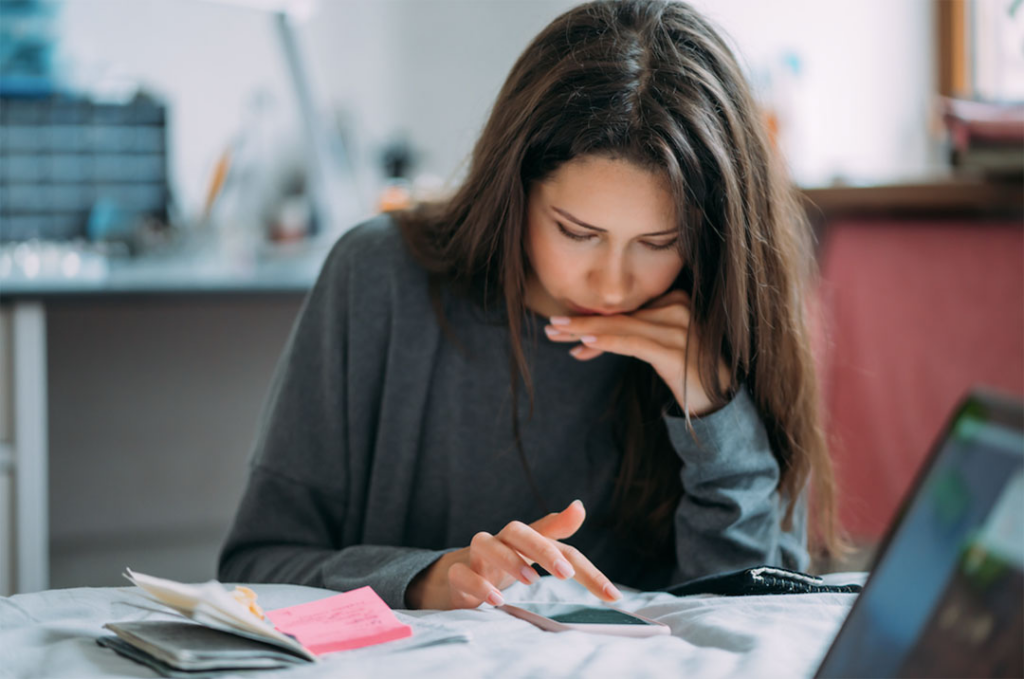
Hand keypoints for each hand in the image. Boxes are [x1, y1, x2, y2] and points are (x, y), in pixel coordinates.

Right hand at [405, 500, 622, 609]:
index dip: (587, 569)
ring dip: (509, 560)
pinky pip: (461, 573)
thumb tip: (580, 506)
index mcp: (524, 540)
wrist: (455, 577)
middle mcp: (500, 542)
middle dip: (543, 549)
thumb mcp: (531, 552)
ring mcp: (476, 557)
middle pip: (518, 531)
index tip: (612, 594)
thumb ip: (556, 533)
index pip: (559, 545)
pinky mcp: (457, 576)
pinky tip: (496, 600)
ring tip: (531, 580)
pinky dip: (478, 584)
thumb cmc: (501, 564)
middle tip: (566, 572)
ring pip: (485, 544)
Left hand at [543, 290, 729, 416]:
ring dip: (584, 331)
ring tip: (557, 333)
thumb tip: (582, 344)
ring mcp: (680, 329)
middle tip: (552, 326)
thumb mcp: (655, 353)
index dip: (591, 319)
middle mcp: (680, 309)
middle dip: (582, 323)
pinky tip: (585, 344)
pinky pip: (634, 343)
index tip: (562, 328)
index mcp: (676, 301)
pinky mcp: (677, 352)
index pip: (625, 310)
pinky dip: (607, 343)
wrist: (720, 406)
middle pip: (620, 316)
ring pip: (622, 326)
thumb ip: (626, 340)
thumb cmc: (687, 376)